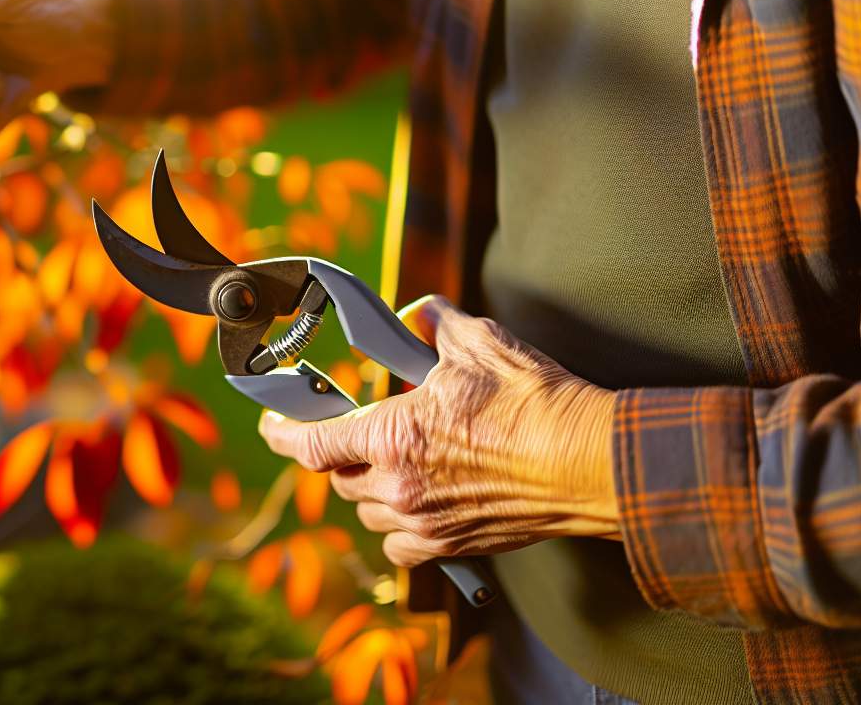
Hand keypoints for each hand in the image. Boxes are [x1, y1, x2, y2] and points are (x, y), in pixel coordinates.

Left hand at [259, 295, 618, 567]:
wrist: (589, 462)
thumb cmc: (535, 403)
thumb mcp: (477, 344)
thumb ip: (433, 325)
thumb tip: (419, 313)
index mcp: (392, 436)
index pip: (312, 443)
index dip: (282, 433)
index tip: (271, 423)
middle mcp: (399, 486)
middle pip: (339, 479)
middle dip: (337, 454)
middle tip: (350, 430)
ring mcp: (426, 522)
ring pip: (368, 513)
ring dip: (367, 489)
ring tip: (388, 462)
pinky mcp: (455, 545)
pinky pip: (402, 547)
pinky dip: (398, 528)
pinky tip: (414, 504)